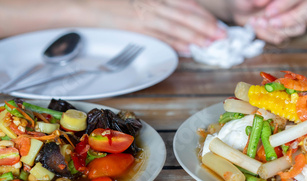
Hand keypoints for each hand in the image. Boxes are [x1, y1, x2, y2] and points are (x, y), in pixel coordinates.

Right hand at [95, 0, 226, 53]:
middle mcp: (153, 3)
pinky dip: (176, 43)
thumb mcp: (135, 3)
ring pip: (177, 25)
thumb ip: (154, 9)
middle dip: (206, 26)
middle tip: (223, 36)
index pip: (185, 4)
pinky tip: (188, 49)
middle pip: (186, 14)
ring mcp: (145, 14)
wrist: (84, 5)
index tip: (216, 25)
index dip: (203, 15)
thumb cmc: (107, 4)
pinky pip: (161, 36)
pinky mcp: (136, 26)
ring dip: (197, 36)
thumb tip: (170, 20)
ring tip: (212, 44)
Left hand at [231, 0, 306, 43]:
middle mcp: (300, 3)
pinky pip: (283, 38)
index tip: (268, 12)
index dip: (285, 5)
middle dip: (287, 20)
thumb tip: (261, 2)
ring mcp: (295, 18)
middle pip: (306, 13)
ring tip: (257, 22)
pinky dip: (267, 34)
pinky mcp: (286, 31)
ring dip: (276, 29)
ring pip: (298, 28)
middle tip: (268, 21)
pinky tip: (256, 25)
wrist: (242, 7)